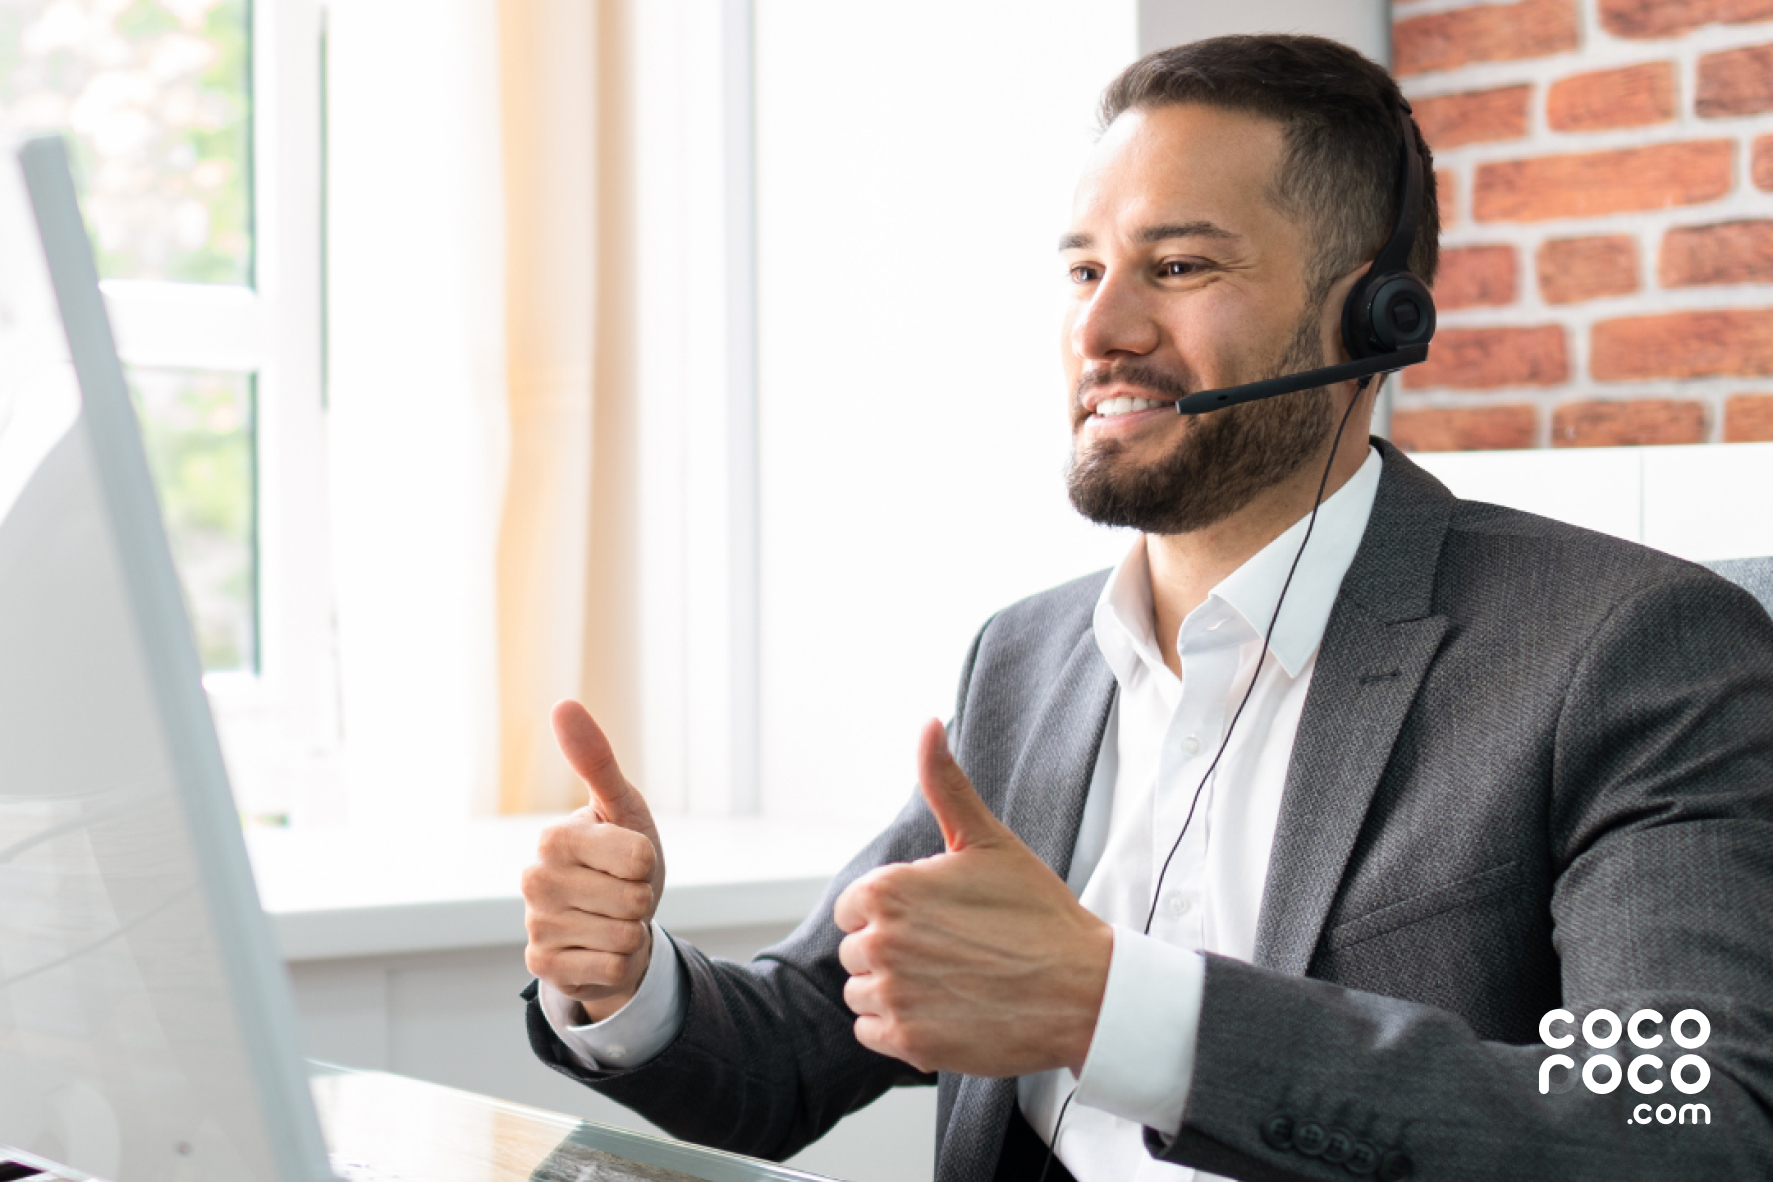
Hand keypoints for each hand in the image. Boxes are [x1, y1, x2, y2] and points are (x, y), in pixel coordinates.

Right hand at [522, 700, 665, 1021]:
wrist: (610, 920)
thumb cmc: (620, 857)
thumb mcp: (621, 808)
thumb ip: (597, 760)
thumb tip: (563, 704)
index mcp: (554, 836)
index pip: (640, 856)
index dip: (648, 861)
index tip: (629, 859)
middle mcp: (534, 879)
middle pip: (634, 898)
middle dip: (641, 899)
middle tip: (620, 893)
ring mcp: (536, 925)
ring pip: (625, 936)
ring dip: (630, 931)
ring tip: (610, 919)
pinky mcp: (543, 967)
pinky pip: (613, 968)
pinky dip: (619, 962)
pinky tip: (598, 949)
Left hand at [833, 719, 1111, 1076]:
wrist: (1083, 989)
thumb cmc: (1036, 912)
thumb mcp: (987, 841)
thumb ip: (944, 784)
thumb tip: (927, 724)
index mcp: (886, 891)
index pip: (855, 908)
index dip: (893, 912)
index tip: (935, 918)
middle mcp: (880, 944)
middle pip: (858, 951)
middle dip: (895, 951)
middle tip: (952, 950)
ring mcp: (893, 996)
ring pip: (863, 993)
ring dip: (896, 991)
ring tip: (951, 981)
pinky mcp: (908, 1043)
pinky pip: (873, 1033)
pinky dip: (902, 1028)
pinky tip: (946, 1011)